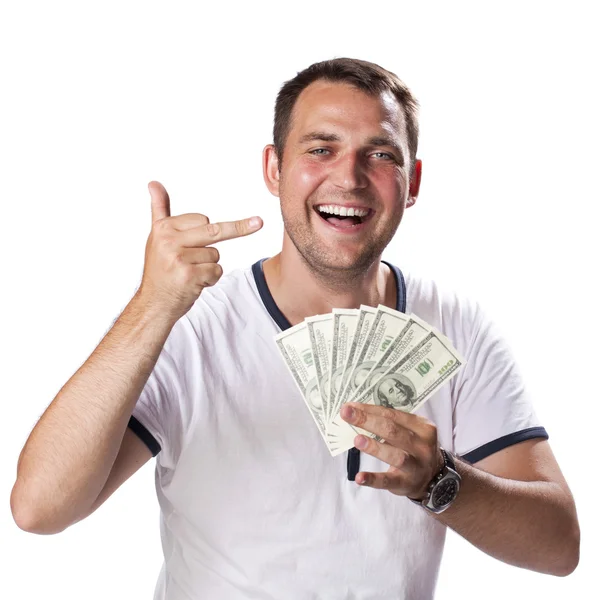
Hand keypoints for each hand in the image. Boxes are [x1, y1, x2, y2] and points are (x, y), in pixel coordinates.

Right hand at [138, 181, 262, 321]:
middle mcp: (168, 240)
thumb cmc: (160, 269)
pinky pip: (216, 271)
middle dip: (240, 228)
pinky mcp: (189, 275)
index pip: (202, 219)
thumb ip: (159, 209)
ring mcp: (178, 258)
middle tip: (260, 222)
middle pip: (214, 231)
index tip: (207, 238)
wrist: (153, 303)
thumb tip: (154, 183)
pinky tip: (193, 283)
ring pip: (216, 255)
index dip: (207, 232)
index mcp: (163, 228)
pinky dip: (210, 279)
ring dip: (209, 266)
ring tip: (189, 273)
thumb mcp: (157, 236)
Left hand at [340, 402, 443, 498]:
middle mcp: (422, 446)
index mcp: (423, 427)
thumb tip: (357, 412)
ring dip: (375, 447)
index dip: (370, 409)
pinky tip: (360, 477)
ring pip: (396, 456)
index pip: (393, 415)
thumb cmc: (414, 448)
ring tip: (357, 440)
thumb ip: (390, 423)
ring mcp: (416, 466)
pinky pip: (388, 481)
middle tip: (347, 414)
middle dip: (368, 421)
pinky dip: (373, 479)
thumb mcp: (410, 432)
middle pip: (393, 431)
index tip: (350, 406)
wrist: (433, 478)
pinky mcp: (406, 484)